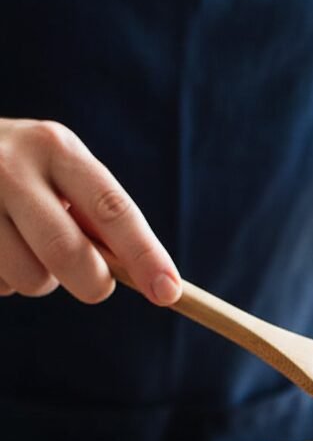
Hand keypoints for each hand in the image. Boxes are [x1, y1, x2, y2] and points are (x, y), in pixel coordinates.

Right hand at [0, 118, 179, 304]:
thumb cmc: (23, 173)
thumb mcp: (60, 172)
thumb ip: (98, 218)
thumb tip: (153, 279)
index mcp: (56, 148)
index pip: (111, 209)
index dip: (144, 254)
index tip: (168, 292)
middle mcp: (11, 166)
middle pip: (68, 253)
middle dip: (92, 283)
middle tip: (97, 285)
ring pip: (30, 278)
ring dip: (39, 280)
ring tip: (23, 248)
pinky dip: (4, 280)